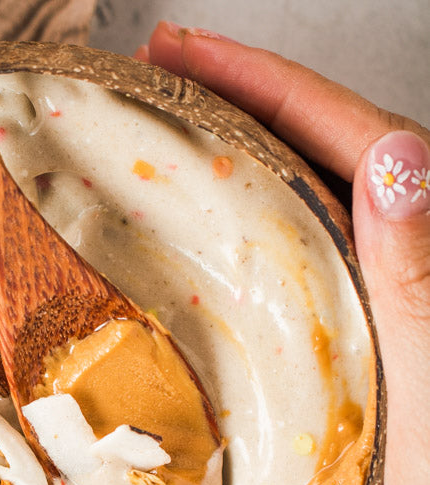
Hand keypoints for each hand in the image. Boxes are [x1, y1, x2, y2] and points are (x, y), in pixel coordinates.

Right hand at [137, 22, 429, 484]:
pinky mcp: (350, 361)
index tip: (178, 53)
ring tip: (165, 146)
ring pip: (302, 219)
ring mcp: (377, 318)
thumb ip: (422, 288)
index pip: (352, 143)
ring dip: (235, 173)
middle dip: (237, 110)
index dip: (263, 87)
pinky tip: (204, 246)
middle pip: (320, 164)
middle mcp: (408, 278)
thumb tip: (397, 159)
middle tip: (153, 82)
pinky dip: (243, 250)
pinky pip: (291, 282)